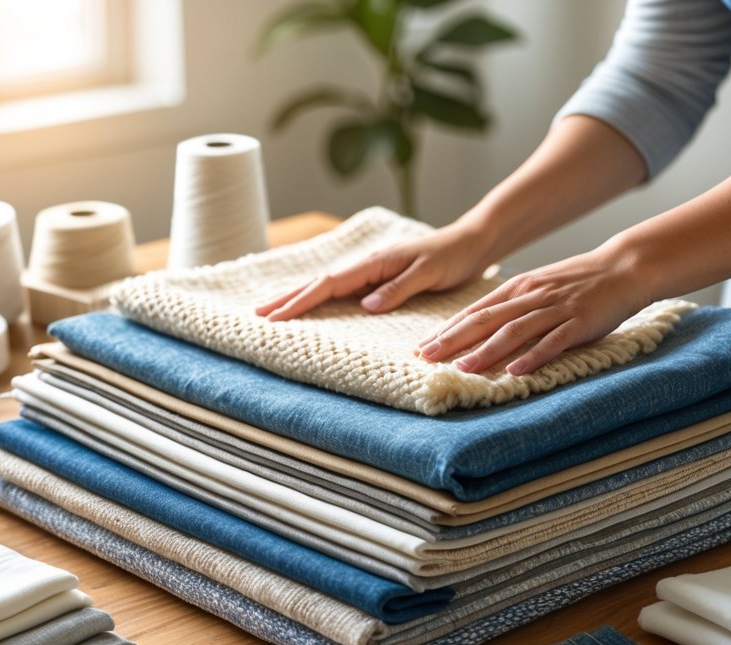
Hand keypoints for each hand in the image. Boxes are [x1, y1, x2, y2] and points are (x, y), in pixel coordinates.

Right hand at [255, 221, 493, 320]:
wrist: (471, 242)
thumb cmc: (454, 256)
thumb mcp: (429, 273)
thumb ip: (398, 289)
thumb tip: (364, 305)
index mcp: (375, 263)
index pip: (329, 283)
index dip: (301, 300)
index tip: (276, 316)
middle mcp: (368, 266)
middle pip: (319, 282)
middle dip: (289, 298)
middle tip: (258, 314)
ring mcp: (371, 272)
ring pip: (328, 286)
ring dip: (300, 298)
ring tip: (273, 311)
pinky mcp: (379, 280)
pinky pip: (343, 291)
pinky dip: (322, 298)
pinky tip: (312, 306)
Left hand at [416, 245, 651, 375]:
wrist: (623, 267)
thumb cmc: (578, 282)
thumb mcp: (538, 288)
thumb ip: (512, 306)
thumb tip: (481, 329)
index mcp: (517, 289)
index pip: (474, 311)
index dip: (447, 330)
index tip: (421, 347)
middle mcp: (530, 297)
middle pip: (484, 320)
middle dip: (453, 340)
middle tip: (426, 357)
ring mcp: (554, 309)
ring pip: (513, 332)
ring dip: (486, 352)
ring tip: (462, 369)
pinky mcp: (578, 323)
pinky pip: (551, 341)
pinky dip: (532, 357)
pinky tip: (514, 372)